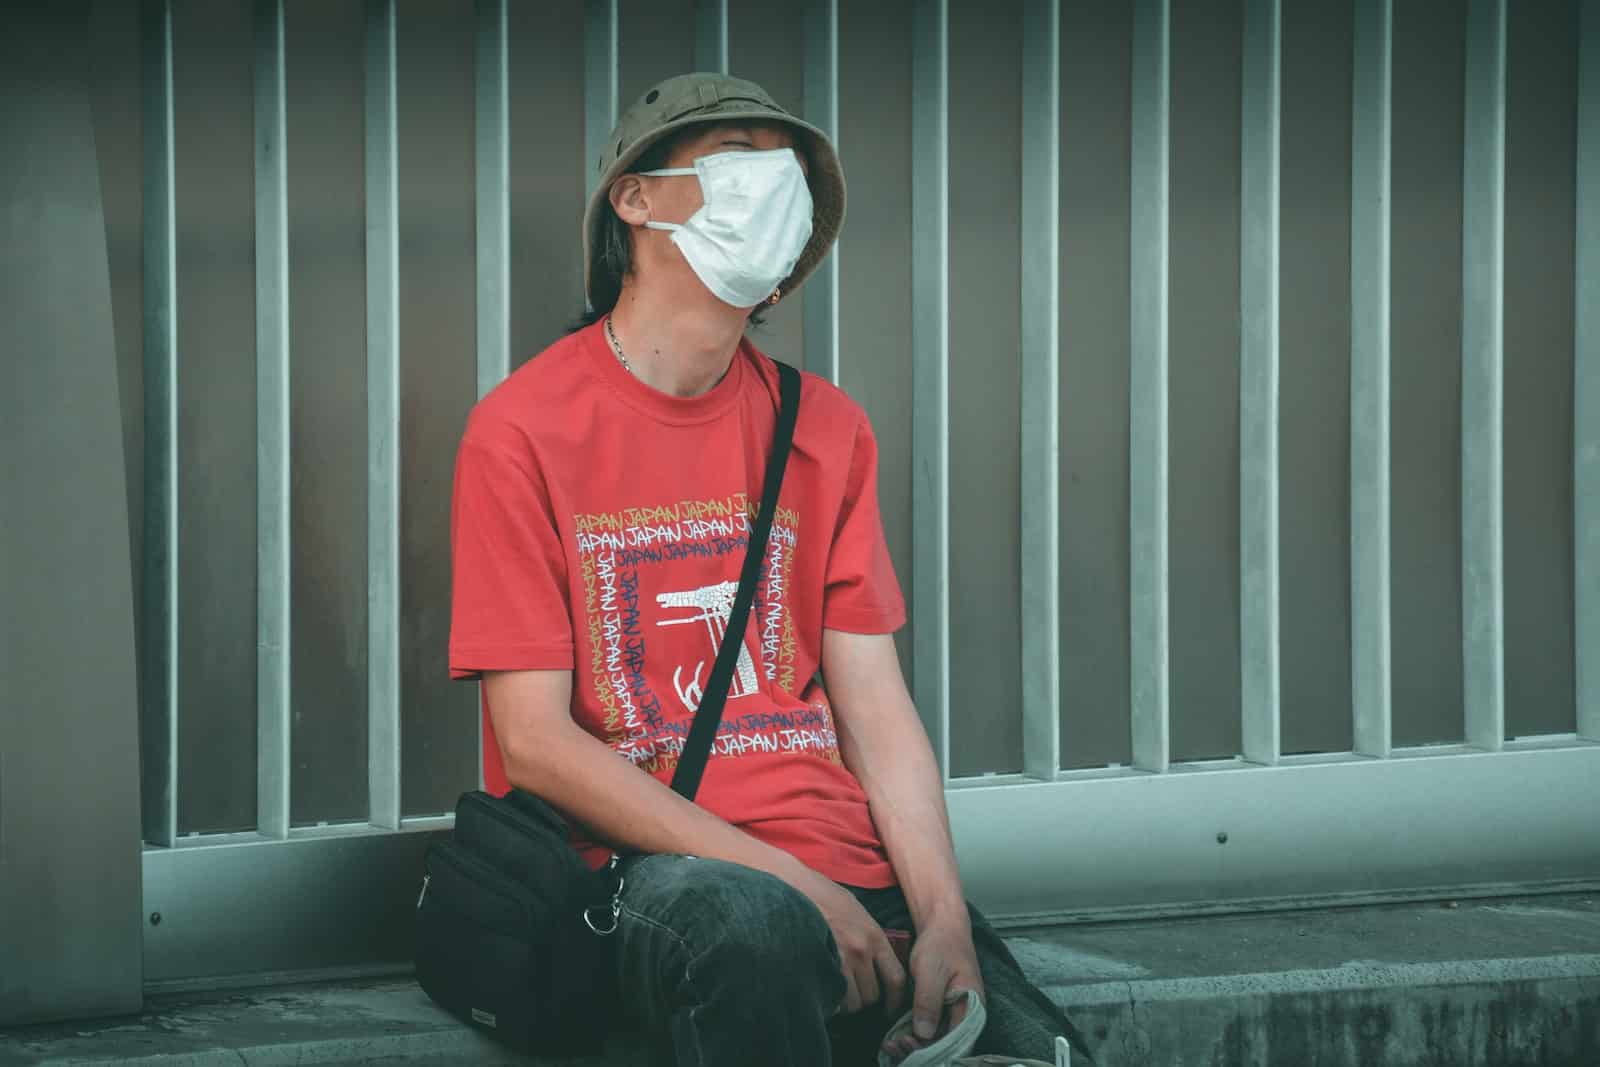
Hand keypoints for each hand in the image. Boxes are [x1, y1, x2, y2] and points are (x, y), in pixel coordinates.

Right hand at [792, 868, 907, 1016]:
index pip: (896, 979)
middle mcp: (860, 950)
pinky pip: (829, 999)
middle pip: (871, 996)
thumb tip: (876, 966)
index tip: (889, 1008)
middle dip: (862, 998)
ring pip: (851, 1003)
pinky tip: (820, 989)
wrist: (792, 885)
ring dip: (844, 1002)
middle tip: (851, 990)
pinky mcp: (816, 965)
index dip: (894, 1000)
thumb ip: (869, 938)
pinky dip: (827, 1000)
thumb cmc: (822, 895)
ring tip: (834, 989)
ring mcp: (838, 959)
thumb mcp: (856, 911)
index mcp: (874, 936)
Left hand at [880, 918, 984, 1063]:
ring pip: (936, 1040)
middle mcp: (966, 1015)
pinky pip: (931, 1029)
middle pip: (945, 1045)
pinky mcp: (943, 1009)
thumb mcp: (932, 972)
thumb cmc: (941, 944)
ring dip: (914, 1045)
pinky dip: (914, 1035)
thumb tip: (923, 1034)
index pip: (955, 1042)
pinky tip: (896, 1037)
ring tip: (890, 1044)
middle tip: (892, 1045)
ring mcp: (955, 1013)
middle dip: (919, 1050)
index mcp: (972, 1008)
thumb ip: (929, 1003)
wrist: (942, 925)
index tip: (906, 1043)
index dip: (931, 1049)